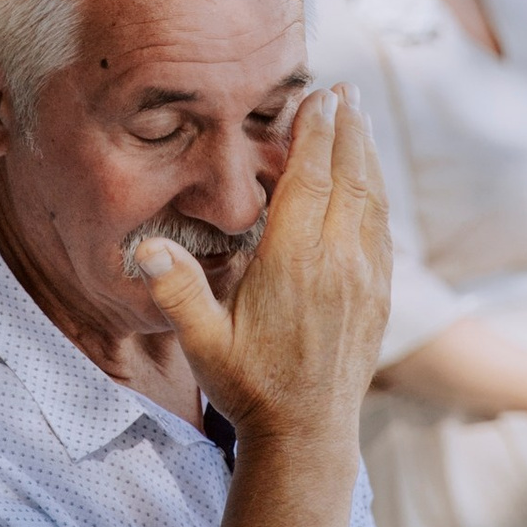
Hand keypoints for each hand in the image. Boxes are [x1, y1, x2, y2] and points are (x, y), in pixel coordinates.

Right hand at [134, 84, 390, 464]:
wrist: (307, 436)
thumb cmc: (249, 386)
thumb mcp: (203, 343)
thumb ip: (178, 292)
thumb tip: (142, 249)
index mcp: (295, 264)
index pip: (309, 181)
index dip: (315, 135)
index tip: (318, 97)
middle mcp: (338, 264)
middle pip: (349, 177)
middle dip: (347, 129)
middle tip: (344, 90)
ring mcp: (365, 278)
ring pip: (373, 199)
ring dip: (367, 153)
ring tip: (361, 116)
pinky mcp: (379, 295)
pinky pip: (383, 229)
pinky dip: (377, 191)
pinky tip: (370, 178)